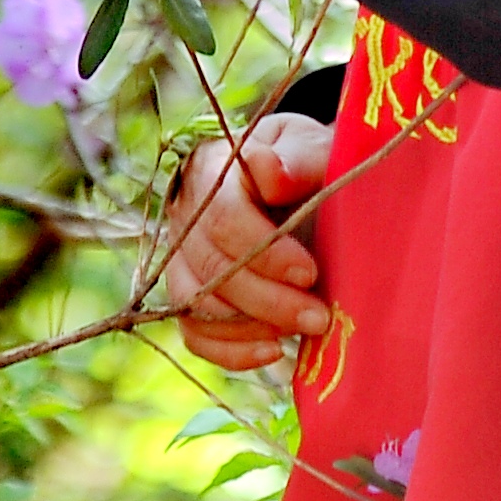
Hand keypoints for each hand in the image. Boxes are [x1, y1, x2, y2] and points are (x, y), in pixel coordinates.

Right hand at [156, 114, 330, 373]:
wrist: (301, 187)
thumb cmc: (307, 165)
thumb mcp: (313, 148)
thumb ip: (298, 158)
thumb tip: (269, 172)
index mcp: (211, 168)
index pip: (222, 217)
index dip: (265, 252)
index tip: (310, 272)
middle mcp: (184, 213)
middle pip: (210, 267)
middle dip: (269, 300)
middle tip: (319, 317)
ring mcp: (181, 257)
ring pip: (197, 304)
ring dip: (253, 327)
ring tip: (305, 329)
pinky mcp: (188, 295)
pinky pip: (194, 334)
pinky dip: (231, 351)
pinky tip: (274, 351)